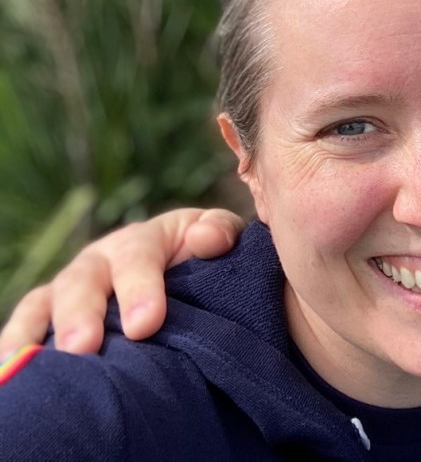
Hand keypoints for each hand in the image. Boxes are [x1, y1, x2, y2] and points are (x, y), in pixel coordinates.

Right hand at [0, 208, 245, 355]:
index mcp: (142, 241)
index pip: (138, 258)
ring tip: (51, 361)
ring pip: (47, 303)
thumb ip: (219, 233)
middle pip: (84, 282)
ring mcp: (70, 287)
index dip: (140, 289)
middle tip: (85, 347)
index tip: (146, 324)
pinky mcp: (48, 312)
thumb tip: (207, 238)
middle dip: (83, 315)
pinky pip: (26, 323)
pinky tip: (12, 368)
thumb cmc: (201, 259)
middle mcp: (99, 260)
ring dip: (44, 331)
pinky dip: (17, 343)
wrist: (183, 274)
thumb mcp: (217, 238)